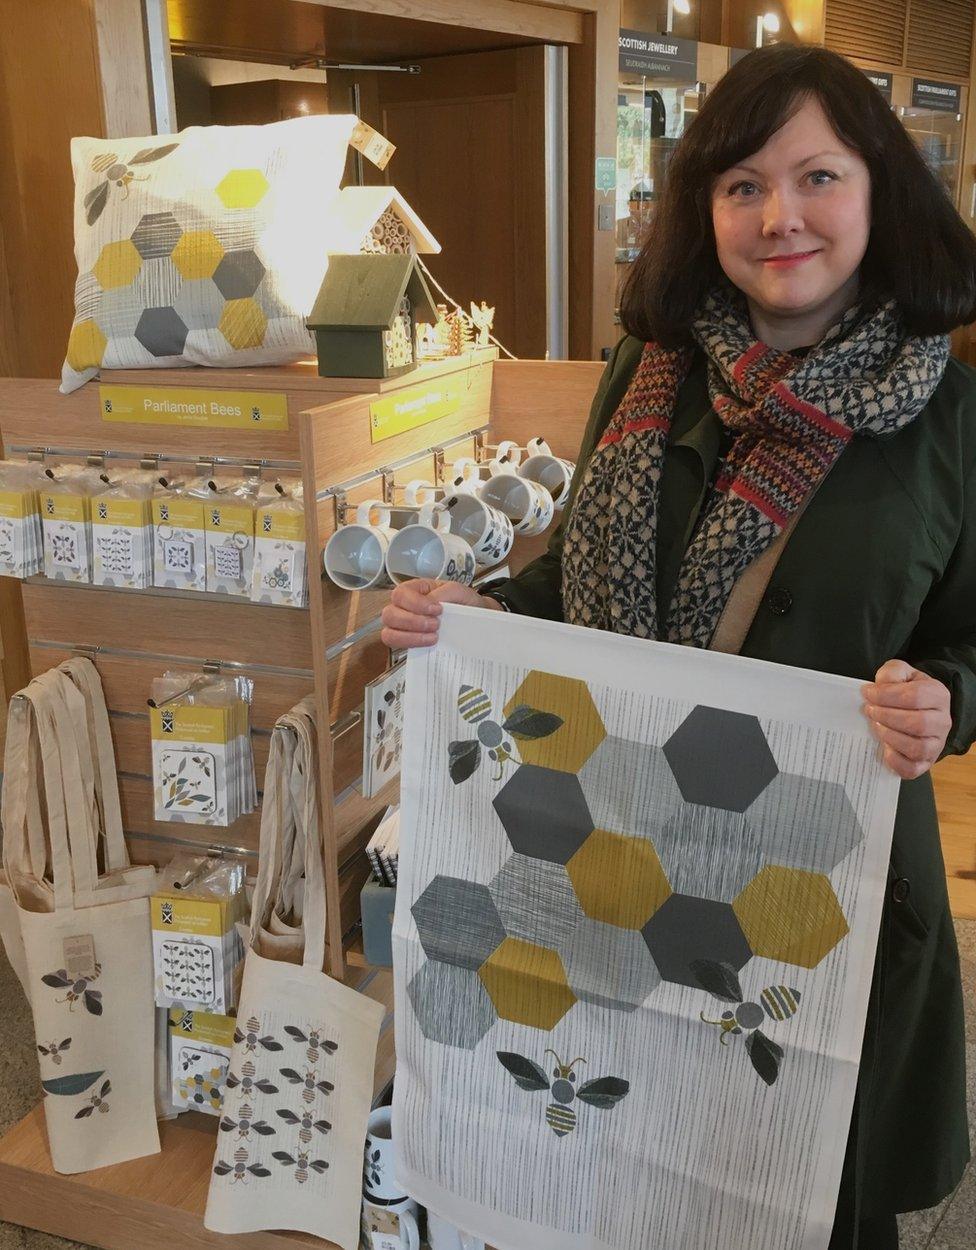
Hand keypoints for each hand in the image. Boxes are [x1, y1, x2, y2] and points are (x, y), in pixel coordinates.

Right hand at [380, 579, 501, 649]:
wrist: (476, 619)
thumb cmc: (464, 602)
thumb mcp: (459, 590)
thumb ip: (444, 592)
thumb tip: (430, 602)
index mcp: (414, 590)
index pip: (400, 594)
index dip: (415, 603)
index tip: (437, 609)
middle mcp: (404, 607)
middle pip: (389, 614)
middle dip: (412, 621)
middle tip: (435, 625)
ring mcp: (404, 626)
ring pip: (389, 633)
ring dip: (410, 636)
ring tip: (433, 636)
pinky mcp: (409, 641)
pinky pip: (398, 646)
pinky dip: (412, 645)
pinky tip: (430, 643)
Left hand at [861, 660, 951, 779]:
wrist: (915, 711)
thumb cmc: (905, 691)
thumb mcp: (900, 674)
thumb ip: (891, 673)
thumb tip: (878, 688)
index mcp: (938, 696)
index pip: (915, 696)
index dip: (886, 695)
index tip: (867, 693)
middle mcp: (943, 722)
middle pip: (917, 723)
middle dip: (886, 716)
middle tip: (869, 711)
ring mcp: (936, 745)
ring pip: (917, 747)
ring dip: (889, 736)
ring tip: (875, 726)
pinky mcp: (925, 763)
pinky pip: (912, 768)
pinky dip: (894, 760)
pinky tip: (883, 748)